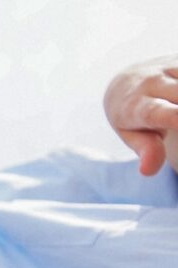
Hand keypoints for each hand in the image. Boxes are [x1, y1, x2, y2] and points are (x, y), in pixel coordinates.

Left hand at [103, 54, 177, 175]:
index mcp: (136, 107)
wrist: (124, 82)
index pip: (157, 112)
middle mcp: (151, 83)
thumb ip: (145, 150)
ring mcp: (168, 67)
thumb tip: (148, 171)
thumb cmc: (130, 117)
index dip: (174, 117)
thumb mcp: (132, 135)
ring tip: (177, 122)